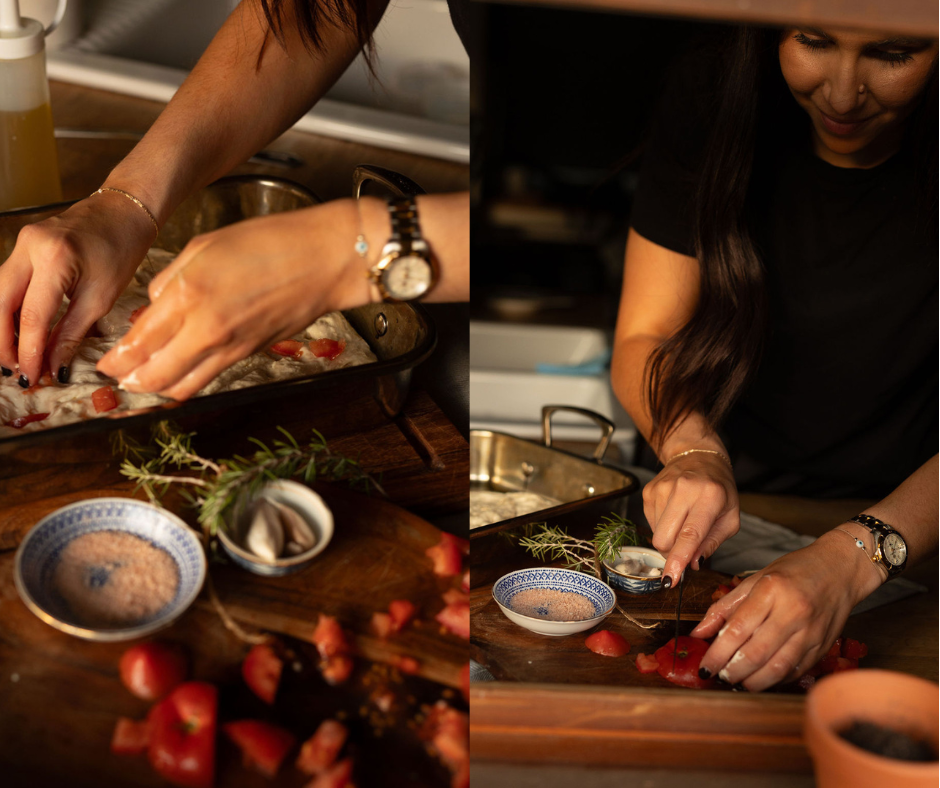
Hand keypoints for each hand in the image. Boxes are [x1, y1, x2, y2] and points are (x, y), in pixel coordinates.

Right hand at [0, 191, 155, 384]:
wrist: (124, 211)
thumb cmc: (121, 250)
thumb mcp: (102, 296)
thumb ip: (73, 332)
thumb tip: (53, 366)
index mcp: (55, 258)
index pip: (33, 315)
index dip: (28, 351)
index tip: (30, 376)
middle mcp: (29, 247)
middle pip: (0, 302)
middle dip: (2, 341)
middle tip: (13, 370)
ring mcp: (22, 243)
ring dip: (3, 326)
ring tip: (15, 356)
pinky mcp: (23, 245)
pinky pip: (8, 282)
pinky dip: (11, 309)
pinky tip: (19, 331)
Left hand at [97, 198, 372, 400]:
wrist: (325, 260)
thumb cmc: (272, 242)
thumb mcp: (207, 245)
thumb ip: (172, 278)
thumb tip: (155, 306)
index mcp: (188, 293)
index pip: (138, 341)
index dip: (115, 357)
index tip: (105, 360)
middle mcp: (205, 328)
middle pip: (153, 375)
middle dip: (128, 380)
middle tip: (116, 376)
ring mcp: (229, 347)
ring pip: (180, 387)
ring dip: (155, 389)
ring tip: (142, 382)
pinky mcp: (249, 354)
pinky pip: (207, 379)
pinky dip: (186, 384)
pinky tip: (178, 374)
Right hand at [642, 452, 738, 584]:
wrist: (698, 456)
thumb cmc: (719, 489)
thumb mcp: (730, 517)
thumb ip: (712, 543)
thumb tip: (692, 564)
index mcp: (709, 496)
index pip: (690, 534)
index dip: (679, 560)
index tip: (671, 579)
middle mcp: (683, 489)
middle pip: (665, 539)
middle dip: (673, 553)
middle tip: (686, 548)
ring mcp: (662, 488)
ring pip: (656, 534)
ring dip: (669, 537)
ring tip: (683, 521)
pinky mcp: (649, 491)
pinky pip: (650, 523)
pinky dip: (662, 525)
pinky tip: (674, 513)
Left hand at [690, 532, 878, 690]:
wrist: (841, 569)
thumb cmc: (795, 570)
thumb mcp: (755, 579)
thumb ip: (725, 606)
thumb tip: (699, 632)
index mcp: (772, 590)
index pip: (738, 629)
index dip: (718, 653)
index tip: (705, 666)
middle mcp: (794, 612)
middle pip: (756, 653)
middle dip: (732, 671)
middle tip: (717, 677)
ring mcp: (811, 632)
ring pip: (777, 668)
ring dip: (752, 681)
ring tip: (736, 682)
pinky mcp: (822, 646)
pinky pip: (795, 670)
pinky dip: (774, 679)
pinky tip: (760, 678)